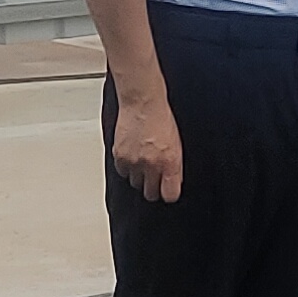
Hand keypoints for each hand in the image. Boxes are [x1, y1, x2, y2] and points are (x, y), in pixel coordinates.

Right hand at [107, 85, 183, 204]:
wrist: (142, 102)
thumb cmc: (161, 118)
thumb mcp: (177, 144)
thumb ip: (174, 166)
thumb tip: (173, 182)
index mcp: (170, 162)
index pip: (169, 195)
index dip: (168, 193)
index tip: (167, 190)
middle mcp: (152, 164)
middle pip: (150, 194)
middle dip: (153, 188)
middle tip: (154, 178)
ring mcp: (134, 161)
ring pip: (135, 184)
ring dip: (139, 176)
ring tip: (143, 162)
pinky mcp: (120, 156)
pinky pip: (123, 173)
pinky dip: (127, 168)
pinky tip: (133, 156)